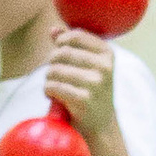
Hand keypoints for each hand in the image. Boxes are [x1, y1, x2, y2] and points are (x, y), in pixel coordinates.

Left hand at [43, 28, 118, 144]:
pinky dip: (48, 91)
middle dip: (51, 64)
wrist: (100, 126)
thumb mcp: (87, 67)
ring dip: (48, 79)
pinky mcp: (83, 99)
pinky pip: (53, 86)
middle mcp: (104, 67)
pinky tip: (53, 96)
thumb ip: (71, 46)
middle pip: (61, 53)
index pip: (75, 36)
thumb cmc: (90, 92)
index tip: (60, 57)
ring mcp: (95, 83)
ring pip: (54, 69)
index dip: (60, 43)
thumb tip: (53, 30)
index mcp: (107, 54)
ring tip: (54, 86)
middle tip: (55, 75)